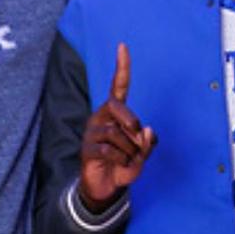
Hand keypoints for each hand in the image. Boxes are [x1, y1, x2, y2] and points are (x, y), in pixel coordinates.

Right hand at [79, 43, 155, 209]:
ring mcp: (91, 133)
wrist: (106, 187)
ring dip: (129, 150)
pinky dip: (120, 160)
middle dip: (130, 119)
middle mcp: (101, 118)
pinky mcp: (86, 149)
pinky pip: (108, 150)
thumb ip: (148, 143)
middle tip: (137, 134)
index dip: (122, 67)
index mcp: (115, 114)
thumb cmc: (124, 165)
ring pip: (115, 134)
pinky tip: (120, 165)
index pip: (119, 86)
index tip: (122, 46)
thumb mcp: (142, 155)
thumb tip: (147, 130)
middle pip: (115, 105)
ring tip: (127, 159)